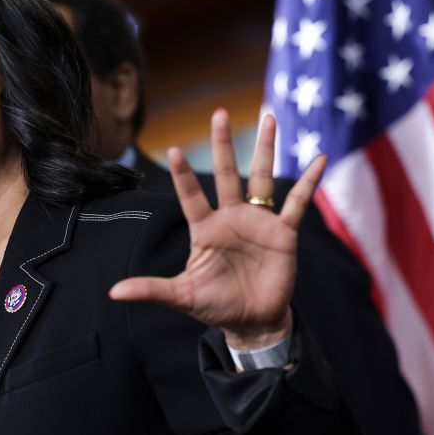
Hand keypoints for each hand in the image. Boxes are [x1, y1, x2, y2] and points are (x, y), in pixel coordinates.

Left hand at [109, 110, 325, 349]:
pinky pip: (298, 203)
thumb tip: (114, 293)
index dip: (183, 175)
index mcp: (205, 229)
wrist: (252, 321)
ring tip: (268, 118)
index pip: (190, 196)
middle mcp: (231, 218)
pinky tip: (319, 159)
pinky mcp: (283, 233)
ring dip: (265, 149)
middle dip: (223, 145)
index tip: (173, 150)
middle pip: (227, 174)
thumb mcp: (182, 296)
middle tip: (218, 113)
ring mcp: (258, 222)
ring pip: (262, 178)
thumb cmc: (215, 306)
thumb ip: (151, 289)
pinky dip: (309, 182)